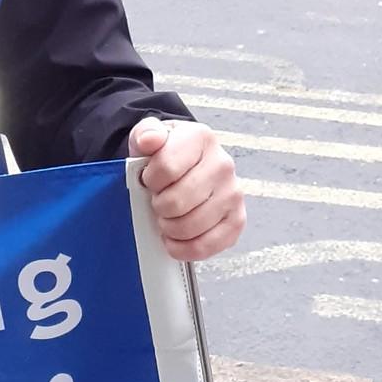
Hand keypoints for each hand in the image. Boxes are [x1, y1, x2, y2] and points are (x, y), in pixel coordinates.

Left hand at [128, 119, 246, 262]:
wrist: (187, 164)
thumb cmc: (167, 153)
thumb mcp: (149, 135)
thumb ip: (145, 133)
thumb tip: (149, 140)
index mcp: (200, 138)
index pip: (166, 167)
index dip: (149, 180)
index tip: (149, 180)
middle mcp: (222, 164)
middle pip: (177, 201)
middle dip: (159, 206)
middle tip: (158, 201)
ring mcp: (233, 194)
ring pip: (191, 226)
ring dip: (170, 228)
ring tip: (167, 217)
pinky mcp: (237, 220)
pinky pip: (207, 245)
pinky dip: (185, 248)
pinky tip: (176, 238)